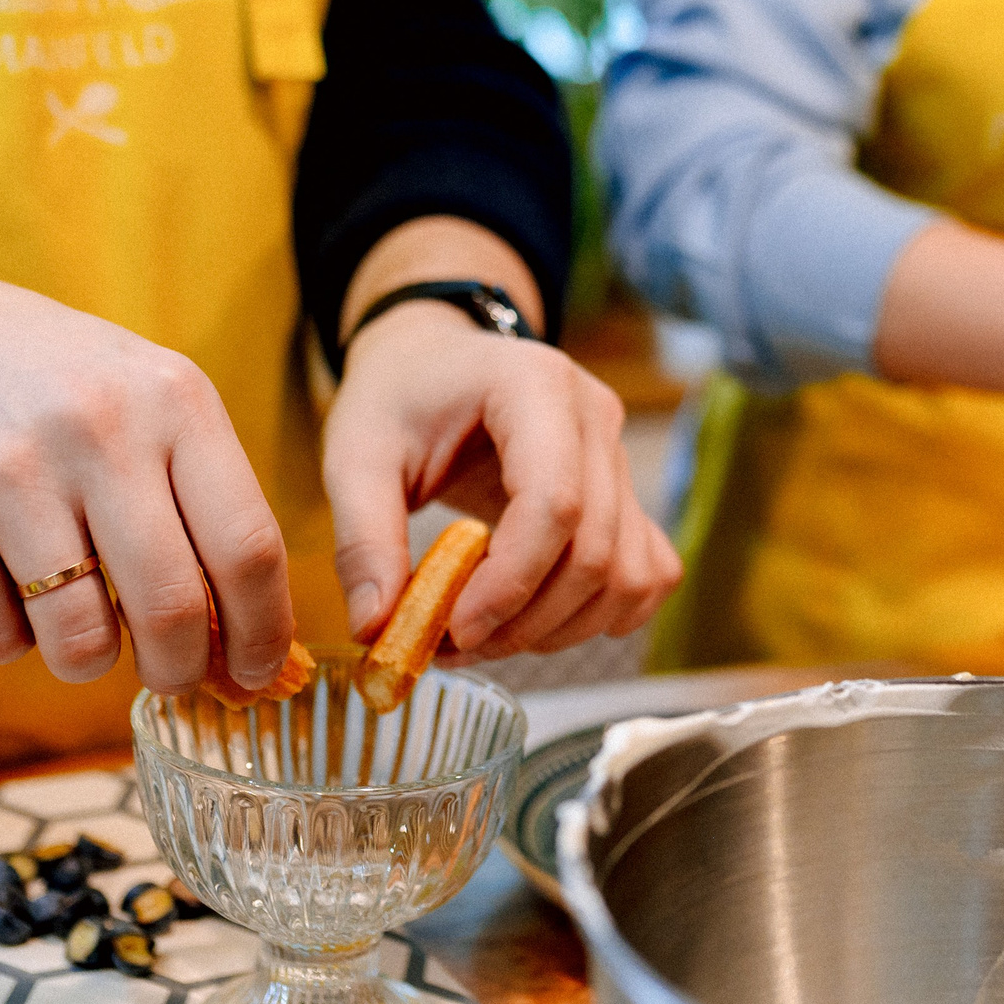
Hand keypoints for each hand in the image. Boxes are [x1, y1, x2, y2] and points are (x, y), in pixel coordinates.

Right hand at [0, 261, 293, 695]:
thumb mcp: (148, 402)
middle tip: (168, 674)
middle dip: (178, 669)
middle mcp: (100, 430)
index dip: (262, 630)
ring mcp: (12, 471)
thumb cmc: (52, 387)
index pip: (250, 546)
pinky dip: (4, 640)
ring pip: (80, 638)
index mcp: (175, 400)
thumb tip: (256, 645)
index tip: (254, 672)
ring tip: (75, 623)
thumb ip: (206, 503)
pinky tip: (1, 589)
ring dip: (86, 659)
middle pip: (171, 607)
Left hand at [324, 301, 680, 657]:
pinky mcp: (626, 494)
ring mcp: (619, 455)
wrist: (434, 360)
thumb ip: (363, 540)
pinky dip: (604, 614)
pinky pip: (648, 573)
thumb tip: (376, 629)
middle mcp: (595, 416)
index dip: (511, 582)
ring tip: (489, 633)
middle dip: (526, 619)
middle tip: (454, 643)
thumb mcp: (355, 455)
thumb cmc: (398, 396)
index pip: (554, 501)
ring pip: (627, 574)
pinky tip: (543, 618)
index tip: (456, 629)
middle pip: (594, 550)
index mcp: (534, 385)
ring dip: (561, 628)